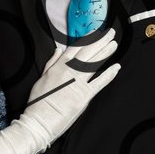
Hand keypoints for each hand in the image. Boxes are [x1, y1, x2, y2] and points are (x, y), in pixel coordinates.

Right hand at [20, 30, 119, 149]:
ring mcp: (77, 83)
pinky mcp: (84, 95)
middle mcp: (69, 71)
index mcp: (58, 66)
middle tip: (110, 33)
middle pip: (88, 52)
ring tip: (114, 45)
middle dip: (100, 41)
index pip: (75, 47)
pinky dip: (109, 74)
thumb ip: (51, 62)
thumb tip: (58, 50)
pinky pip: (99, 82)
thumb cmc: (38, 103)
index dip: (87, 38)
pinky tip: (116, 68)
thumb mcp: (41, 78)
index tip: (95, 32)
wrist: (39, 121)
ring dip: (106, 52)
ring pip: (95, 63)